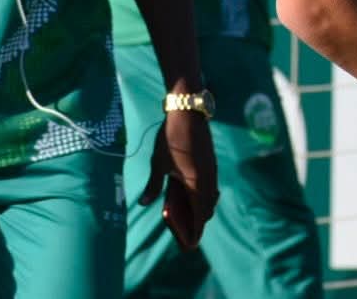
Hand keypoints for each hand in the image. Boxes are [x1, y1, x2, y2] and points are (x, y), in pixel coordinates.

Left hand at [139, 110, 218, 249]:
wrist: (188, 112)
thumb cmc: (171, 139)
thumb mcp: (159, 163)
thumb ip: (153, 185)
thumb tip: (144, 203)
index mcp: (197, 183)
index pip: (200, 215)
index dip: (196, 231)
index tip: (191, 244)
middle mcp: (209, 179)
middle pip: (208, 209)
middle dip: (198, 222)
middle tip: (185, 231)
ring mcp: (212, 170)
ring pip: (212, 197)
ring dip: (202, 208)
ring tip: (187, 214)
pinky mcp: (212, 163)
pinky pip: (211, 187)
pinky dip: (204, 196)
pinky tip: (192, 195)